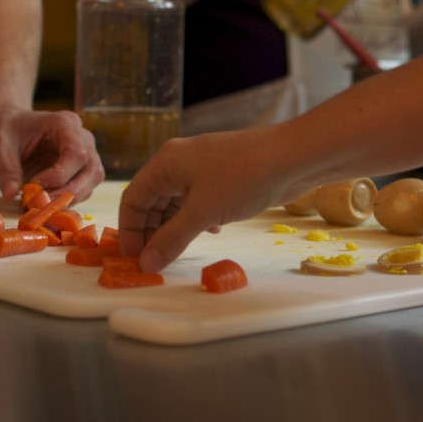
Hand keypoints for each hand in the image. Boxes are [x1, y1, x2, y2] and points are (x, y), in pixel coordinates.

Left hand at [0, 108, 104, 202]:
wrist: (7, 127)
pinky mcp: (81, 169)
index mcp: (65, 124)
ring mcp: (85, 153)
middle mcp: (82, 137)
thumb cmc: (4, 131)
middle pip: (92, 169)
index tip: (34, 187)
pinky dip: (67, 200)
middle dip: (68, 192)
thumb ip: (6, 170)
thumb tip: (11, 195)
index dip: (60, 175)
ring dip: (69, 198)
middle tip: (40, 204)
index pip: (77, 153)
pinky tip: (45, 202)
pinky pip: (83, 189)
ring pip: (92, 181)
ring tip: (41, 205)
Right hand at [119, 128, 291, 271]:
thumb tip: (145, 263)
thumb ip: (171, 239)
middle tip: (157, 261)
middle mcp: (179, 162)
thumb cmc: (243, 177)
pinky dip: (198, 218)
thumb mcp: (202, 212)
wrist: (291, 157)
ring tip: (181, 251)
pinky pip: (199, 200)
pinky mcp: (223, 175)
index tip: (136, 259)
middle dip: (152, 232)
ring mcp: (202, 168)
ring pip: (177, 202)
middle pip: (153, 201)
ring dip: (176, 227)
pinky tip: (213, 231)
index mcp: (166, 163)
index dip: (130, 231)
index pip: (133, 199)